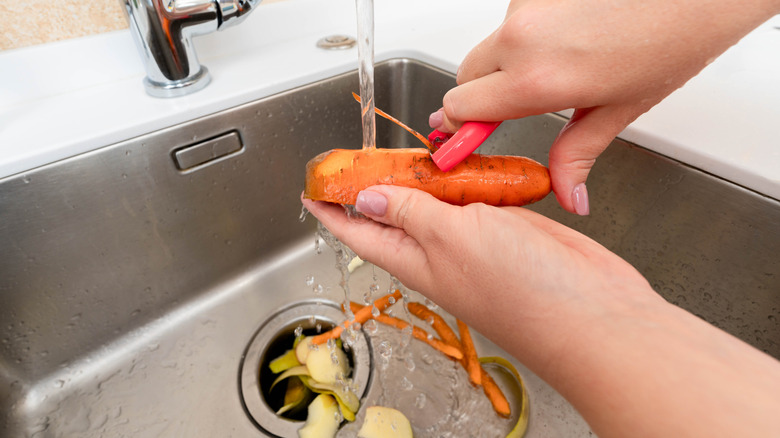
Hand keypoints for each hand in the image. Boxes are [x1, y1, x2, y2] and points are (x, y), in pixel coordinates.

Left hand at [302, 187, 779, 436]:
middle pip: (397, 214)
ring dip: (424, 178)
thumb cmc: (521, 286)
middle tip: (358, 155)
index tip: (311, 190)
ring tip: (406, 151)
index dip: (333, 211)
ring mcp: (478, 242)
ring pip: (440, 204)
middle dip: (375, 186)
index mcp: (416, 259)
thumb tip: (367, 198)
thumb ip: (411, 211)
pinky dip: (472, 178)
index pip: (360, 232)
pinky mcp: (511, 232)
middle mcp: (441, 252)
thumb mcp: (452, 237)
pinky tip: (469, 161)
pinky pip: (480, 200)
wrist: (594, 315)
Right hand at [429, 0, 778, 213]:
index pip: (461, 108)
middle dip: (478, 98)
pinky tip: (563, 38)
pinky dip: (528, 35)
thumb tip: (567, 193)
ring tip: (556, 65)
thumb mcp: (618, 109)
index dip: (456, 129)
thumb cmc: (668, 39)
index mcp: (536, 80)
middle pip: (464, 77)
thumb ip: (576, 155)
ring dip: (506, 63)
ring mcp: (525, 6)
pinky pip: (513, 20)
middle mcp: (521, 38)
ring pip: (490, 46)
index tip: (453, 142)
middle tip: (507, 110)